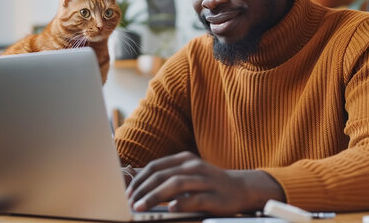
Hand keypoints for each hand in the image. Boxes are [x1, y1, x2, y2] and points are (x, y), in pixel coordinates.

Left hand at [126, 151, 284, 214]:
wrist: (240, 188)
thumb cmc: (208, 183)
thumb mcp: (188, 173)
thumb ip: (168, 176)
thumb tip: (140, 185)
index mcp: (184, 159)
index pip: (155, 166)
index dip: (139, 179)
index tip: (128, 192)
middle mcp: (193, 166)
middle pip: (162, 175)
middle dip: (143, 189)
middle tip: (131, 201)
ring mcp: (204, 180)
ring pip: (175, 185)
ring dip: (155, 196)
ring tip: (141, 206)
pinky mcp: (214, 196)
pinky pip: (194, 198)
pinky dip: (180, 203)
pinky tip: (169, 209)